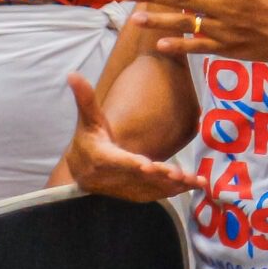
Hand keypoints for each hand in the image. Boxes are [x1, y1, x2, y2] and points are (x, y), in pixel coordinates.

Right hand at [60, 74, 202, 203]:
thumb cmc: (88, 137)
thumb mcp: (88, 118)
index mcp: (99, 157)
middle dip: (159, 176)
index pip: (115, 161)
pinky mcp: (131, 194)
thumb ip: (85, 98)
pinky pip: (152, 195)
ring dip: (171, 187)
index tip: (146, 165)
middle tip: (180, 175)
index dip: (129, 163)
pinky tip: (191, 186)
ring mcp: (120, 188)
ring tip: (194, 181)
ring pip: (147, 189)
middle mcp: (109, 177)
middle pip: (136, 178)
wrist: (80, 166)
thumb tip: (73, 73)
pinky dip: (171, 193)